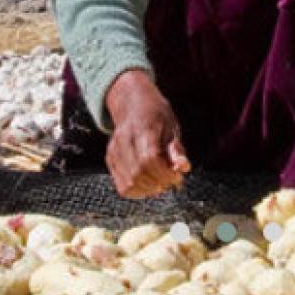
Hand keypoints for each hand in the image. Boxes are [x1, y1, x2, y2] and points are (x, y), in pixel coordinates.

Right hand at [103, 70, 188, 198]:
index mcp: (143, 128)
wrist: (132, 103)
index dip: (165, 173)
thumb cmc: (155, 115)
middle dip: (159, 183)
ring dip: (149, 190)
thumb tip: (184, 167)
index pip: (150, 158)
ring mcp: (114, 150)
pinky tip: (149, 184)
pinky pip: (123, 186)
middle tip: (171, 181)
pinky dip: (138, 191)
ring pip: (129, 183)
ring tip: (161, 183)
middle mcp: (124, 139)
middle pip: (138, 173)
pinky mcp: (110, 159)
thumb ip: (176, 148)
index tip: (177, 177)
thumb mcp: (171, 126)